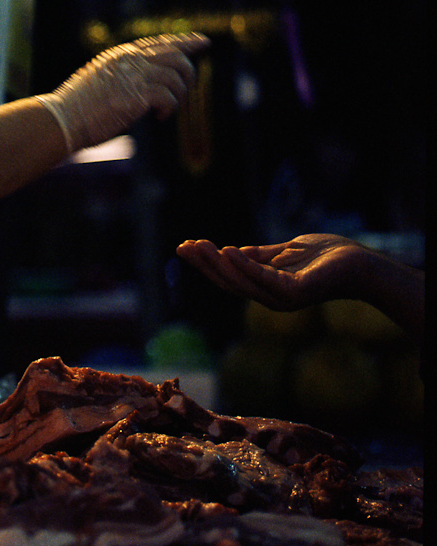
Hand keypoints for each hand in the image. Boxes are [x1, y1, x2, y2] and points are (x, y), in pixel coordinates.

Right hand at [38, 34, 208, 153]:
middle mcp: (129, 60)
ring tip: (170, 108)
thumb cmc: (76, 108)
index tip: (202, 42)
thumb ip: (122, 77)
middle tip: (190, 86)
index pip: (159, 42)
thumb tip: (142, 86)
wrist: (62, 119)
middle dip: (190, 68)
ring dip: (180, 93)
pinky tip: (161, 117)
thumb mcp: (99, 82)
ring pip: (177, 73)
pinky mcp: (136, 95)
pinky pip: (169, 96)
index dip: (184, 41)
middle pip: (175, 52)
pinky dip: (170, 108)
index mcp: (120, 55)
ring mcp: (133, 76)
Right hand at [176, 234, 373, 311]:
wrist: (362, 263)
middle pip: (229, 282)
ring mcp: (283, 299)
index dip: (205, 264)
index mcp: (266, 289)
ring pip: (242, 283)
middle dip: (205, 264)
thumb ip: (258, 256)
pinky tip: (229, 251)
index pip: (228, 278)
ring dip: (218, 264)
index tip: (184, 246)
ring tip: (201, 246)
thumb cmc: (325, 257)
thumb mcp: (283, 253)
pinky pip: (264, 279)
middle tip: (185, 246)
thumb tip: (228, 253)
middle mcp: (271, 299)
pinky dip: (245, 266)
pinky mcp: (297, 292)